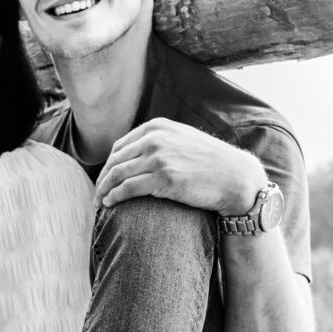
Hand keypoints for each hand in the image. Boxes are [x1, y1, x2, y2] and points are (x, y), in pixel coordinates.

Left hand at [94, 118, 265, 213]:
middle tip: (97, 194)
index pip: (120, 147)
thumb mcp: (182, 140)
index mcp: (157, 127)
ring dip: (104, 190)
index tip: (104, 179)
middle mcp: (155, 139)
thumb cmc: (210, 163)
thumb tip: (136, 151)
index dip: (108, 165)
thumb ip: (160, 140)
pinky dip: (113, 197)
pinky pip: (127, 188)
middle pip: (115, 161)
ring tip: (99, 202)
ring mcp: (158, 157)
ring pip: (117, 175)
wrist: (236, 178)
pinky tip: (109, 204)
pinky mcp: (163, 178)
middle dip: (103, 179)